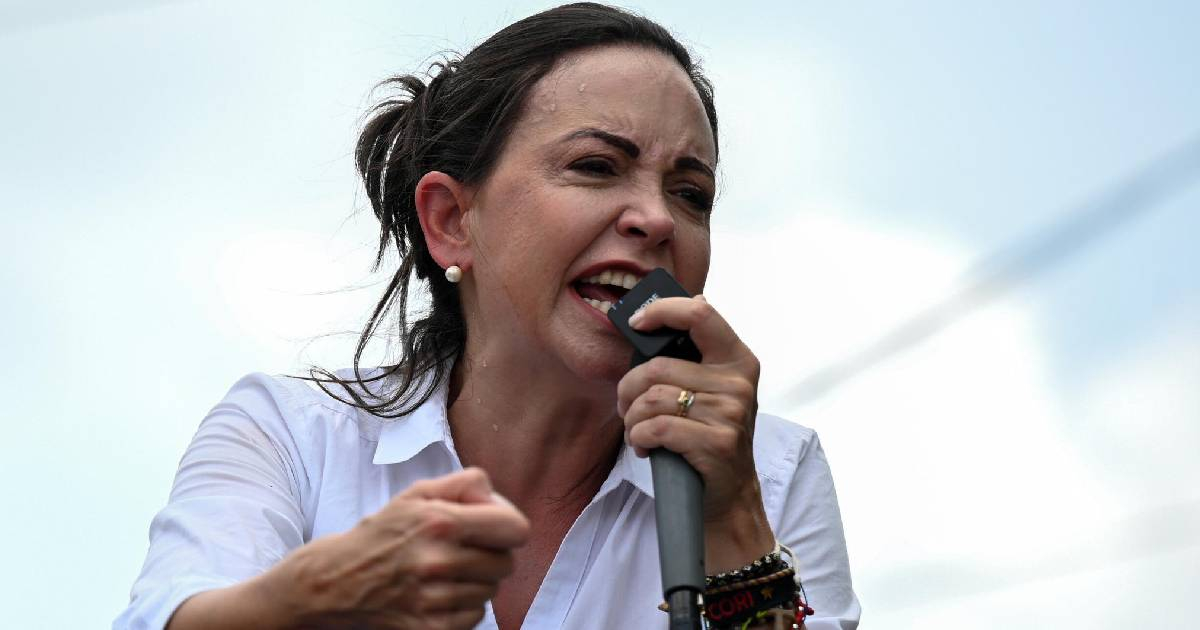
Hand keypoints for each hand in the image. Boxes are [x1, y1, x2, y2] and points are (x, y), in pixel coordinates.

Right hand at [262, 467, 529, 628]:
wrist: (334, 582)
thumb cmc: (381, 534)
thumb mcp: (416, 494)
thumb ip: (463, 484)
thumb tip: (494, 496)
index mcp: (440, 522)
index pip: (515, 530)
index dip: (508, 526)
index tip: (493, 528)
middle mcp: (439, 561)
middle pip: (506, 563)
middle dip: (490, 555)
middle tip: (464, 551)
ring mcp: (434, 600)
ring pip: (491, 592)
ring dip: (475, 582)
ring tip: (445, 573)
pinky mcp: (430, 628)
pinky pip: (474, 616)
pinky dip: (462, 606)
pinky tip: (437, 594)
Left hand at [616, 295, 773, 570]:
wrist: (730, 496)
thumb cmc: (710, 438)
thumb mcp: (711, 392)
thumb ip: (691, 358)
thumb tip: (658, 318)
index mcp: (737, 359)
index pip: (700, 313)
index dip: (663, 311)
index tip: (638, 323)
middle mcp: (738, 382)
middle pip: (657, 366)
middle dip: (628, 389)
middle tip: (626, 407)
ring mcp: (731, 413)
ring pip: (651, 399)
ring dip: (631, 419)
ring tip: (637, 431)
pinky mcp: (717, 442)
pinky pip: (655, 427)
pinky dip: (638, 437)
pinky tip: (644, 447)